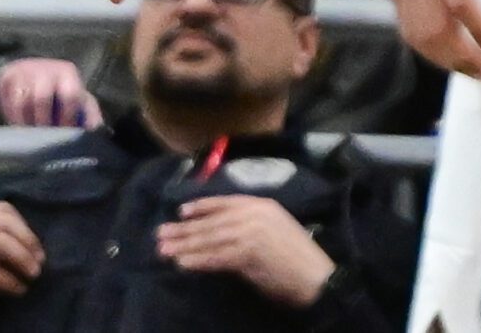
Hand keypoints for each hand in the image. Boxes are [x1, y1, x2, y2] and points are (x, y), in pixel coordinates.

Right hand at [0, 58, 102, 127]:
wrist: (33, 71)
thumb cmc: (61, 91)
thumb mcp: (79, 100)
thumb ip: (90, 117)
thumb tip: (96, 135)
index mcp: (67, 72)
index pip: (70, 95)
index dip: (68, 118)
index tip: (64, 133)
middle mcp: (44, 68)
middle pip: (41, 98)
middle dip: (42, 122)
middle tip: (43, 138)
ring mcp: (23, 71)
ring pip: (20, 101)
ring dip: (25, 122)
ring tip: (29, 136)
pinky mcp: (6, 76)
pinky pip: (6, 101)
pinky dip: (11, 117)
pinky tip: (18, 127)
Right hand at [0, 203, 42, 332]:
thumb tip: (35, 244)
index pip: (4, 209)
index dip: (26, 229)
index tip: (38, 251)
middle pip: (6, 222)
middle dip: (29, 243)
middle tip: (40, 265)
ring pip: (2, 242)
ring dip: (23, 260)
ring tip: (33, 277)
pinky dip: (12, 282)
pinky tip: (19, 291)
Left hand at [156, 196, 337, 307]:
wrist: (319, 277)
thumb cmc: (300, 257)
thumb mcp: (276, 229)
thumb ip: (250, 226)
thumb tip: (222, 233)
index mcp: (262, 205)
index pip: (224, 203)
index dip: (201, 207)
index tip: (181, 211)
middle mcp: (253, 214)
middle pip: (211, 222)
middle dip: (184, 230)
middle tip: (161, 234)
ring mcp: (250, 232)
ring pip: (209, 239)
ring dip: (184, 246)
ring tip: (164, 249)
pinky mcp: (247, 253)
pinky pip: (216, 257)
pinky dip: (197, 261)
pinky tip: (182, 264)